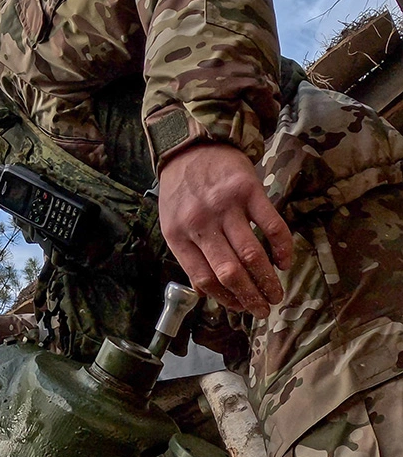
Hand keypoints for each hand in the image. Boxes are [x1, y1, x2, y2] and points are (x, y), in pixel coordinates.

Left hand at [158, 143, 292, 317]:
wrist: (189, 146)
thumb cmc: (180, 190)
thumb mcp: (171, 223)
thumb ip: (188, 254)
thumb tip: (209, 292)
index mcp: (178, 235)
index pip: (203, 278)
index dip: (225, 299)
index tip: (241, 308)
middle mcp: (200, 223)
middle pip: (230, 271)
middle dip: (251, 297)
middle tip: (265, 309)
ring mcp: (225, 206)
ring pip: (251, 254)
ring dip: (268, 280)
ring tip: (277, 294)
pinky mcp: (248, 190)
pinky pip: (271, 226)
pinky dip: (282, 248)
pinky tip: (285, 262)